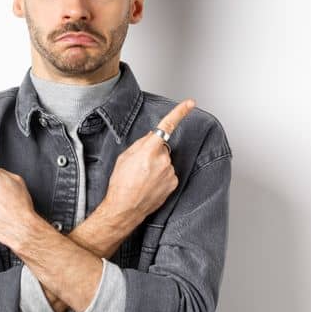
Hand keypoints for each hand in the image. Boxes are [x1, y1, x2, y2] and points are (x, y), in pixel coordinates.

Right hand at [101, 98, 195, 224]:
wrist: (125, 208)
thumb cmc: (120, 184)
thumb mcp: (124, 157)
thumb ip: (141, 143)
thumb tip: (153, 136)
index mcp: (148, 150)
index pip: (166, 126)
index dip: (179, 113)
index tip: (190, 103)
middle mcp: (163, 160)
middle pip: (162, 147)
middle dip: (153, 152)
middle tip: (138, 165)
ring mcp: (170, 172)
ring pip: (165, 161)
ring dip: (156, 165)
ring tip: (142, 178)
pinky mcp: (174, 183)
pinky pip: (168, 173)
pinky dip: (161, 176)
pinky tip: (149, 184)